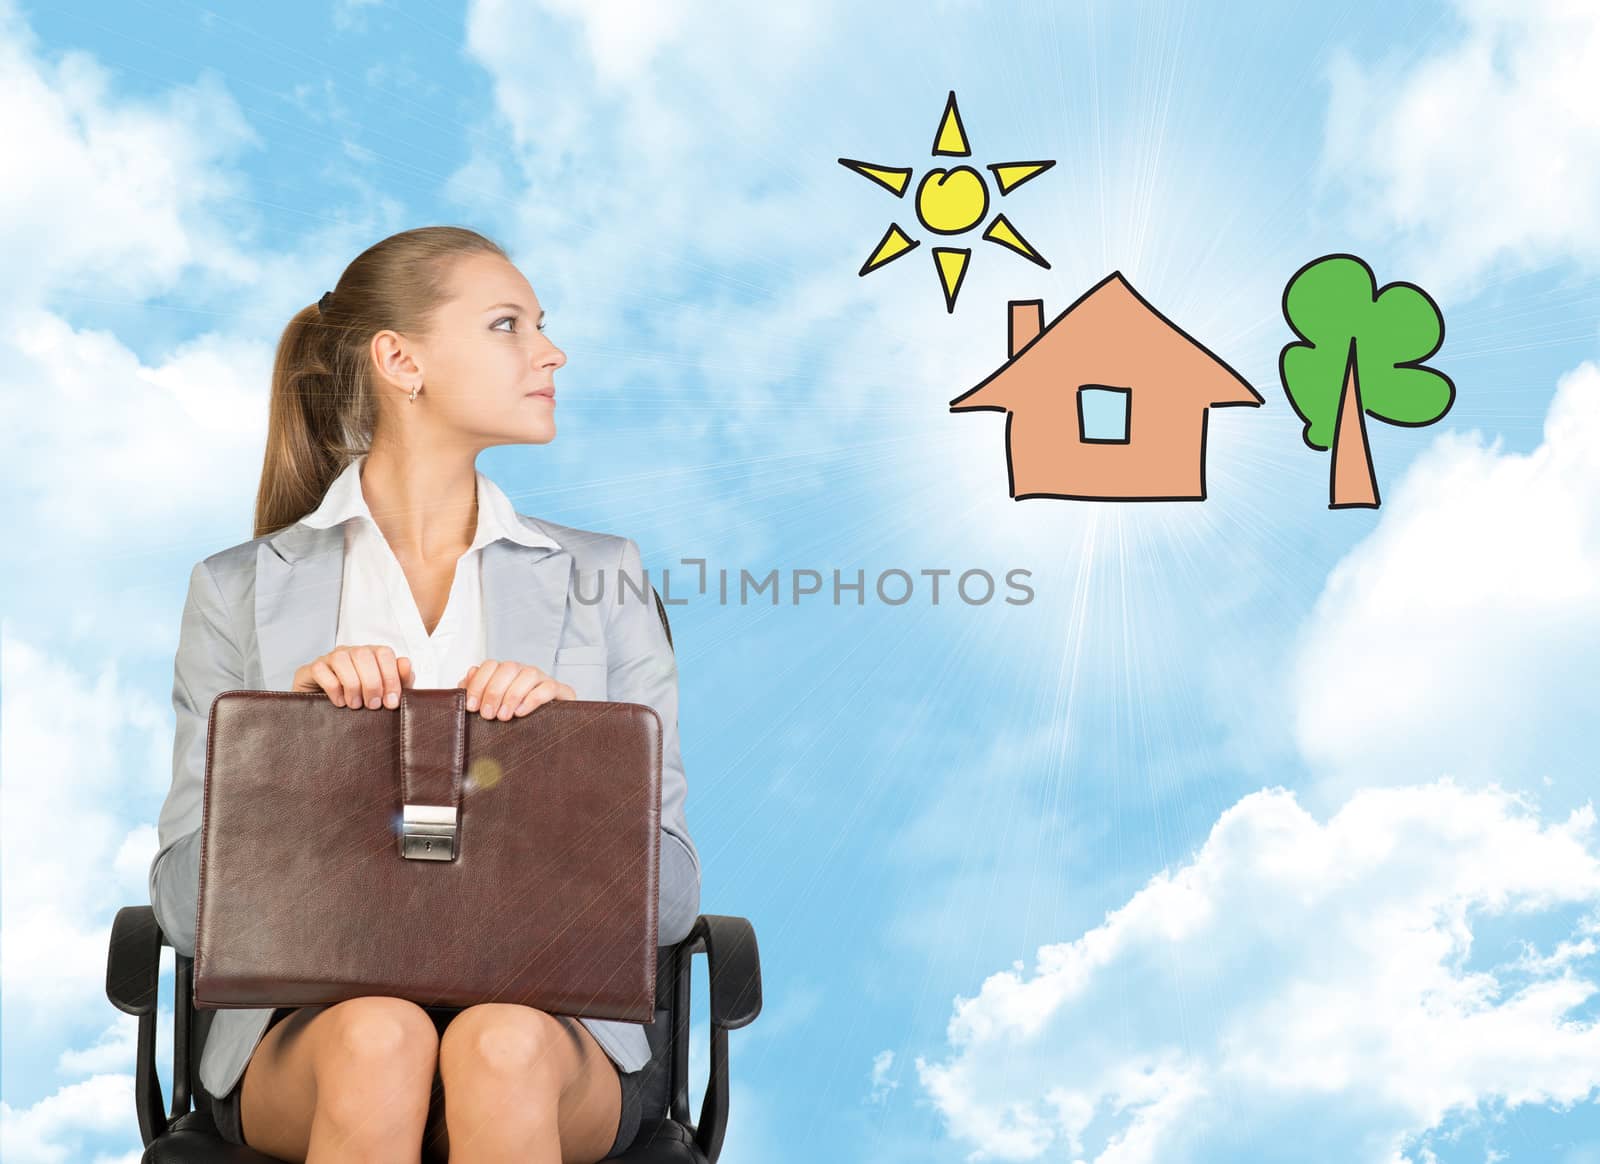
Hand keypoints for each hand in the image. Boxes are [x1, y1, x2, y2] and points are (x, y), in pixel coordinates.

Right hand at [292, 644, 412, 708]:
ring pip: (342, 659)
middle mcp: (351, 652)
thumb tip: (406, 663)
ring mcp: (331, 658)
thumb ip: (401, 680)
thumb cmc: (360, 700)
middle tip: (373, 705)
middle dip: (372, 683)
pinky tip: (339, 702)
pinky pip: (321, 670)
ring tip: (356, 705)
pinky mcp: (312, 668)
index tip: (391, 702)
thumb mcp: (384, 693)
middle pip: (364, 655)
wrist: (326, 712)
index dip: (391, 677)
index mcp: (372, 654)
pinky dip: (333, 687)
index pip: (385, 653)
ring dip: (353, 685)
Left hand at [457, 658, 574, 719]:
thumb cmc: (514, 718)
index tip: (472, 706)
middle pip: (508, 668)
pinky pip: (549, 687)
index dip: (478, 684)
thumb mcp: (491, 707)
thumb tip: (468, 677)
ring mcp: (543, 679)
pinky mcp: (560, 691)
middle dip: (494, 691)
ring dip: (513, 695)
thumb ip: (476, 691)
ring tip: (504, 716)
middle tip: (488, 715)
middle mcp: (524, 672)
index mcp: (506, 673)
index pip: (490, 665)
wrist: (549, 732)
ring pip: (529, 674)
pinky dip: (533, 699)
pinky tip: (521, 712)